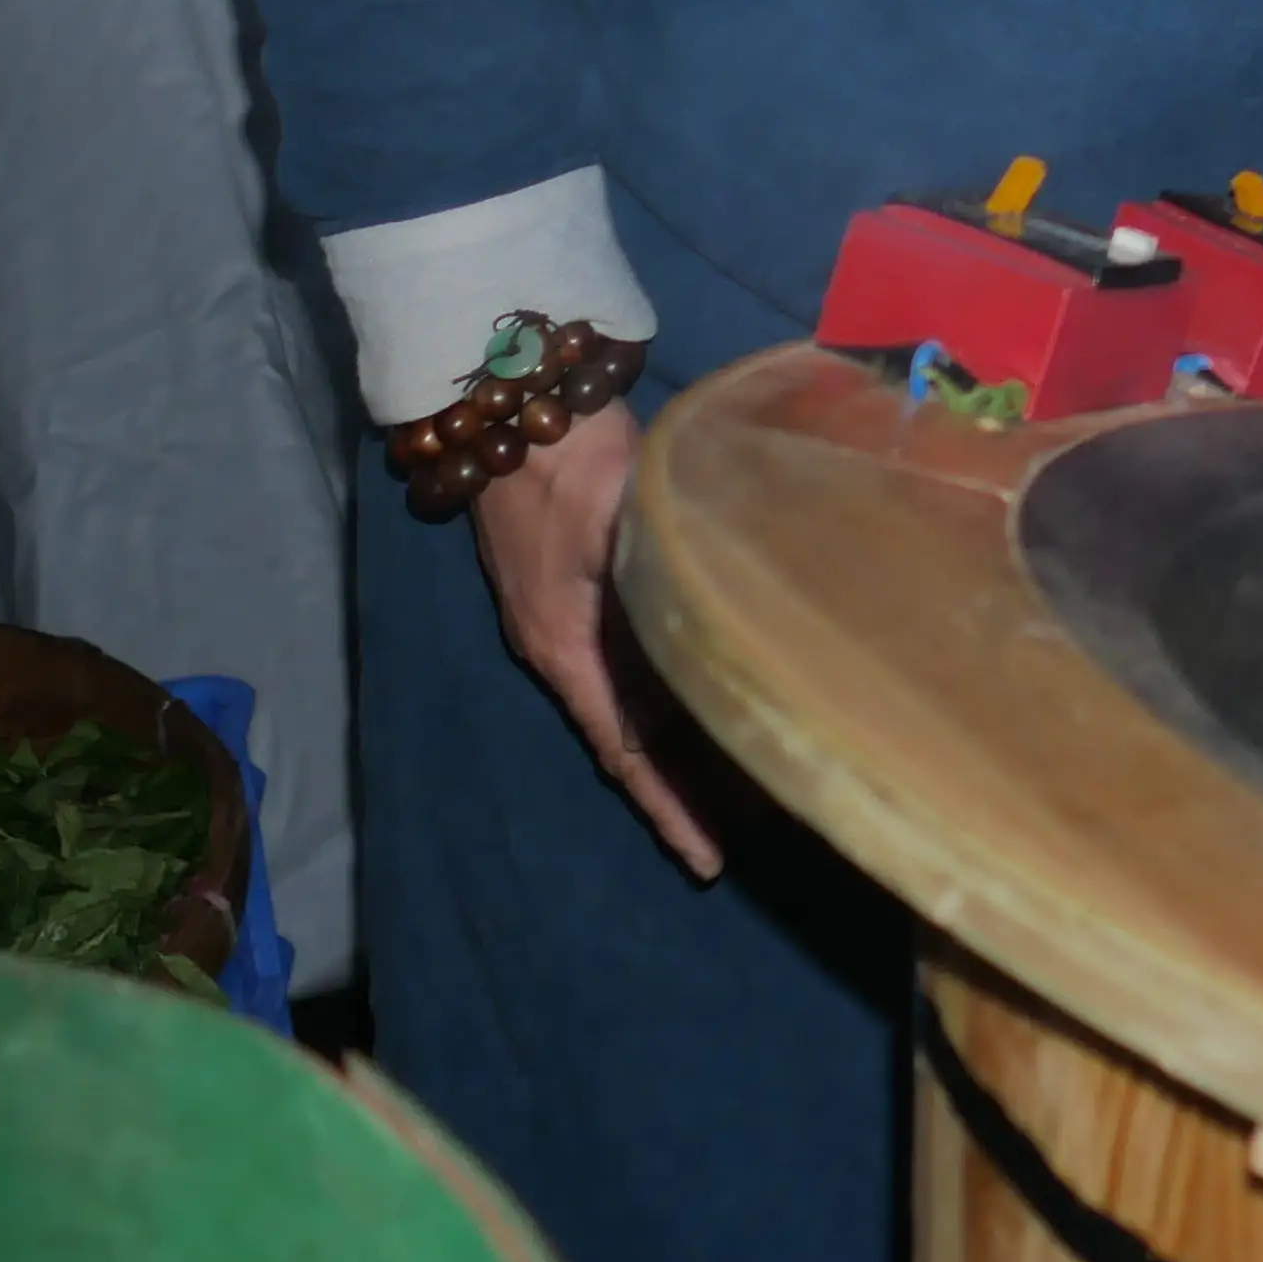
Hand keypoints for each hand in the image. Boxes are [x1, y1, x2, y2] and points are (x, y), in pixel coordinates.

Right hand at [467, 399, 720, 880]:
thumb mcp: (622, 514)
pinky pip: (627, 663)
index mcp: (566, 644)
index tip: (707, 860)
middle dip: (685, 785)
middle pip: (631, 736)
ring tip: (746, 780)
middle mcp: (562, 646)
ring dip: (682, 742)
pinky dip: (666, 692)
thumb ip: (660, 572)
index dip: (668, 804)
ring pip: (633, 701)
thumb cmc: (568, 457)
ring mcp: (566, 619)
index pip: (625, 749)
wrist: (511, 401)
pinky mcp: (576, 588)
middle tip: (751, 828)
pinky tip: (705, 697)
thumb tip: (714, 624)